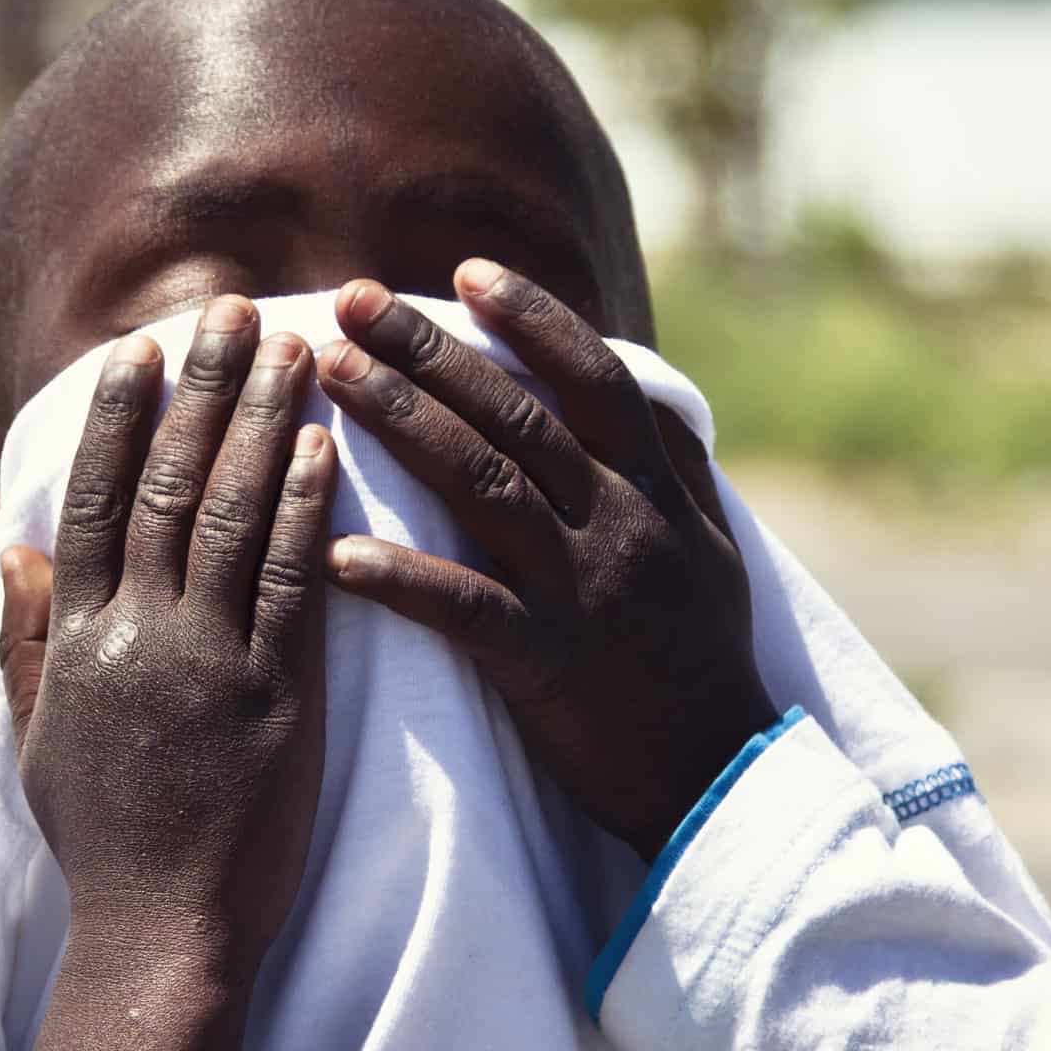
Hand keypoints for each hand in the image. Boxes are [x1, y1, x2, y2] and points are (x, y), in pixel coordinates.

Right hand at [0, 297, 336, 1050]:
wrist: (161, 935)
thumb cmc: (103, 845)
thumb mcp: (38, 742)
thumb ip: (25, 643)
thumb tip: (18, 553)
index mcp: (76, 640)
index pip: (92, 501)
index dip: (116, 418)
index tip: (141, 351)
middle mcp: (134, 635)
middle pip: (164, 484)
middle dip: (200, 390)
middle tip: (230, 309)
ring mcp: (205, 662)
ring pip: (229, 515)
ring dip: (260, 422)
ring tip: (291, 346)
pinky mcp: (275, 697)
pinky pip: (289, 583)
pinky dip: (303, 507)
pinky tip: (323, 445)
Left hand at [316, 262, 774, 869]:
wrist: (720, 779)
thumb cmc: (706, 658)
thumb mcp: (714, 547)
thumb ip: (679, 465)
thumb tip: (650, 392)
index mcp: (655, 489)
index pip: (592, 377)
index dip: (532, 319)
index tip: (467, 271)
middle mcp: (619, 523)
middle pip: (515, 413)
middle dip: (429, 349)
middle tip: (352, 299)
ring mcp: (582, 591)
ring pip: (483, 485)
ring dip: (401, 422)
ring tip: (331, 375)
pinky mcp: (546, 664)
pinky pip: (465, 610)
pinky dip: (400, 578)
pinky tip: (335, 552)